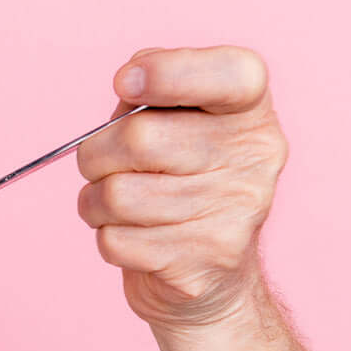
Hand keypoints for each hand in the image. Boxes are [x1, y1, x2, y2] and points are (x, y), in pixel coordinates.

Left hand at [75, 46, 286, 332]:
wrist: (216, 278)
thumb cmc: (179, 179)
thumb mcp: (173, 121)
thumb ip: (153, 89)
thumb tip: (131, 80)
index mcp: (251, 112)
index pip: (234, 74)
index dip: (170, 72)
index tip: (124, 82)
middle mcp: (255, 160)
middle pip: (141, 139)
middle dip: (97, 153)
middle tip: (101, 164)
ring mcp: (236, 215)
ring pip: (118, 196)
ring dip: (95, 200)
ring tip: (115, 204)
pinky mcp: (204, 264)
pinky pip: (116, 241)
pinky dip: (106, 237)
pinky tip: (134, 237)